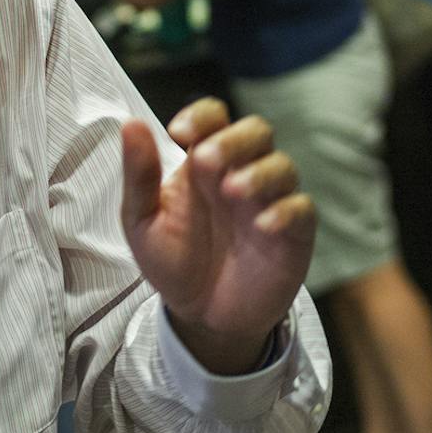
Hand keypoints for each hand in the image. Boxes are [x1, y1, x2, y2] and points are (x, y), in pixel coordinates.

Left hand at [120, 97, 314, 374]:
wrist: (201, 317)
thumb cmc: (173, 262)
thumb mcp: (143, 222)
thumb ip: (139, 175)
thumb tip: (130, 123)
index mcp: (203, 162)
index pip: (213, 117)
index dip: (202, 115)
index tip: (179, 132)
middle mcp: (240, 172)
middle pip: (255, 130)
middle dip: (233, 139)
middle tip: (205, 159)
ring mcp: (269, 200)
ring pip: (282, 165)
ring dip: (258, 172)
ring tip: (231, 192)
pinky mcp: (292, 232)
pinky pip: (301, 208)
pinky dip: (285, 211)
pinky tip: (262, 225)